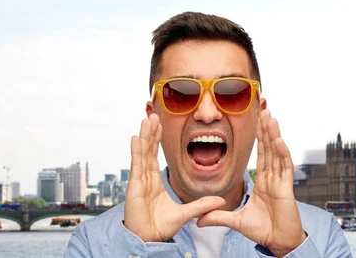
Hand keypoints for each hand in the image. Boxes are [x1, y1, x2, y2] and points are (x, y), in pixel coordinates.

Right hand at [124, 113, 225, 241]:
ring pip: (143, 154)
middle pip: (148, 150)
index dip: (157, 140)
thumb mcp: (186, 213)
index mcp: (155, 182)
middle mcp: (146, 179)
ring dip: (145, 136)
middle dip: (151, 133)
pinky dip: (136, 151)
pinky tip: (136, 138)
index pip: (155, 156)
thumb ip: (202, 205)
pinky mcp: (135, 187)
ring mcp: (139, 181)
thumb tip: (220, 201)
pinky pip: (137, 165)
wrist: (149, 239)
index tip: (159, 125)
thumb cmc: (161, 227)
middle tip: (153, 114)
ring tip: (147, 119)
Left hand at [198, 110, 305, 256]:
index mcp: (263, 181)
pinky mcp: (287, 187)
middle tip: (263, 109)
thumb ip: (219, 216)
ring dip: (273, 134)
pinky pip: (285, 166)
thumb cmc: (264, 231)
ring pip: (277, 152)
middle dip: (266, 129)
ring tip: (269, 116)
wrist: (278, 242)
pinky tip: (277, 138)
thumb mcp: (236, 221)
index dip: (259, 138)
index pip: (260, 154)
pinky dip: (281, 152)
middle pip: (269, 148)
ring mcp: (280, 181)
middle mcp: (273, 178)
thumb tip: (199, 220)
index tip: (256, 121)